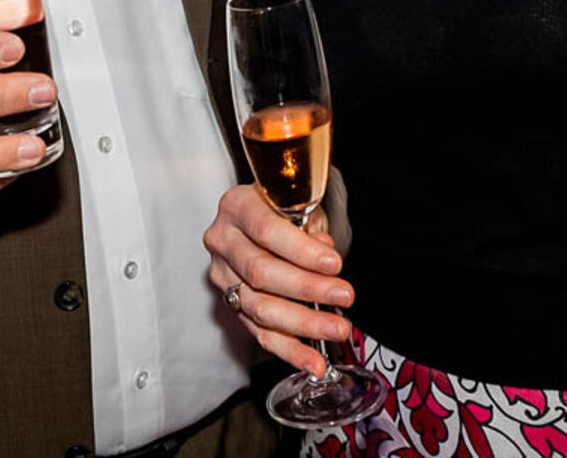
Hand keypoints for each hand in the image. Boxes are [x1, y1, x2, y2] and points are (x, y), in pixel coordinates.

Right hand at [203, 184, 353, 375]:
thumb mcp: (296, 203)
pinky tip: (313, 361)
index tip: (334, 264)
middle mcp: (223, 241)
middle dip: (308, 288)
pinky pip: (260, 333)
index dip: (301, 251)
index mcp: (237, 207)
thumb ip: (309, 228)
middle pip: (261, 272)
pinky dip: (290, 350)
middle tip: (343, 296)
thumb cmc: (279, 208)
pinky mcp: (231, 305)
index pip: (266, 231)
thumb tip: (325, 256)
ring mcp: (224, 276)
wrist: (256, 217)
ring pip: (261, 308)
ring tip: (336, 328)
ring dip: (304, 323)